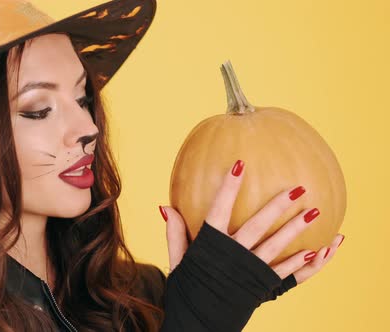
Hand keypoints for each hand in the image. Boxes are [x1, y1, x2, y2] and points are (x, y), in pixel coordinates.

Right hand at [162, 159, 344, 284]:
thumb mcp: (178, 260)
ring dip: (296, 229)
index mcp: (210, 245)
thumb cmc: (187, 290)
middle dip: (278, 206)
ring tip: (316, 212)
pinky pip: (282, 272)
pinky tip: (315, 251)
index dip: (228, 187)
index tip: (239, 165)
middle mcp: (232, 255)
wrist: (198, 324)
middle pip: (257, 225)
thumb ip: (175, 232)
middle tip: (297, 189)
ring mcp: (248, 271)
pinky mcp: (259, 286)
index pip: (219, 209)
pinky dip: (299, 263)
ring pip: (276, 245)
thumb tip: (165, 206)